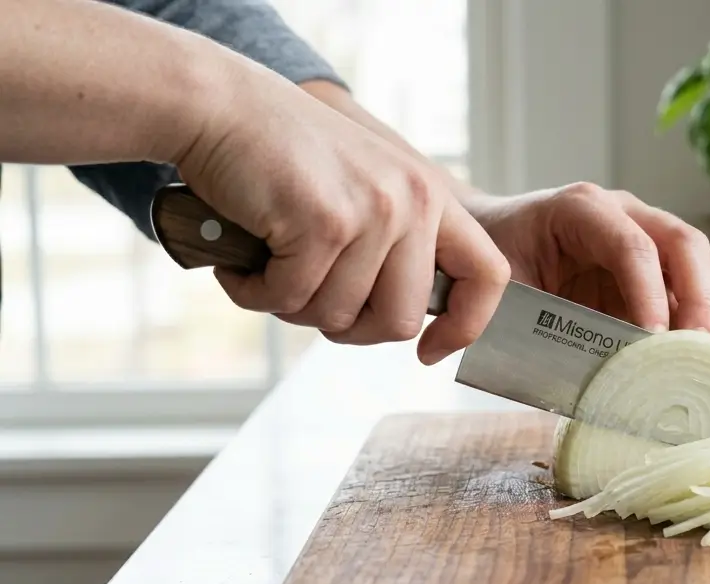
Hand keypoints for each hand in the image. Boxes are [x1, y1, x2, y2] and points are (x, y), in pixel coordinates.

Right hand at [173, 68, 509, 364]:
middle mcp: (413, 201)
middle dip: (348, 326)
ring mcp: (373, 211)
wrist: (219, 105)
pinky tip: (242, 263)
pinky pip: (291, 299)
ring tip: (270, 264)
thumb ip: (397, 244)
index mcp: (431, 196)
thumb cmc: (283, 156)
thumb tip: (409, 322)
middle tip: (308, 296)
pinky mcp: (324, 223)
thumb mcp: (366, 189)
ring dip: (293, 306)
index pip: (488, 275)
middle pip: (400, 320)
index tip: (429, 351)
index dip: (465, 326)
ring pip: (340, 316)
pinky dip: (255, 293)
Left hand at [461, 183, 709, 345]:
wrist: (483, 241)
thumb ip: (537, 329)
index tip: (653, 341)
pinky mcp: (658, 271)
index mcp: (580, 209)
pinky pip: (701, 287)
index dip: (648, 293)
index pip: (630, 245)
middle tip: (697, 350)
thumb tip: (588, 386)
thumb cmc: (491, 264)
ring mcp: (647, 238)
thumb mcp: (502, 292)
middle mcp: (624, 214)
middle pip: (683, 243)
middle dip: (699, 298)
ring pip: (705, 261)